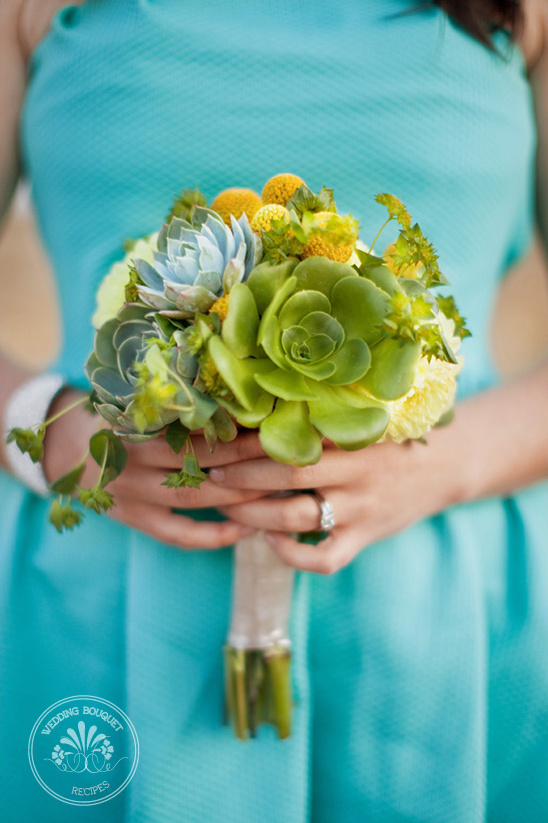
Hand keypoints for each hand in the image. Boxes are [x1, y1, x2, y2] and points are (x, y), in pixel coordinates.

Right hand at [43, 389, 270, 548]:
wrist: (60, 444)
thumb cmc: (113, 412)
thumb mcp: (136, 395)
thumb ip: (177, 394)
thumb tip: (238, 388)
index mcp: (139, 419)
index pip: (198, 423)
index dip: (240, 426)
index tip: (276, 422)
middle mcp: (135, 454)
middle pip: (203, 459)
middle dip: (249, 460)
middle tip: (290, 458)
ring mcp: (133, 491)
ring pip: (196, 497)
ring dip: (239, 497)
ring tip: (278, 494)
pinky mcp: (132, 517)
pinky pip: (177, 534)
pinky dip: (212, 535)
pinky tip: (244, 531)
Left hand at [212, 436, 462, 572]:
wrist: (448, 465)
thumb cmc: (392, 435)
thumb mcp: (366, 417)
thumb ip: (324, 416)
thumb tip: (257, 408)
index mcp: (353, 434)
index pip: (291, 436)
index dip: (247, 441)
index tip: (215, 441)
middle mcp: (357, 472)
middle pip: (288, 473)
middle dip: (240, 476)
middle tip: (209, 475)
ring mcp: (361, 509)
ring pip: (297, 517)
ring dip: (254, 514)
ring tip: (227, 506)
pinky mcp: (365, 539)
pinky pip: (325, 559)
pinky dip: (293, 555)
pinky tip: (270, 541)